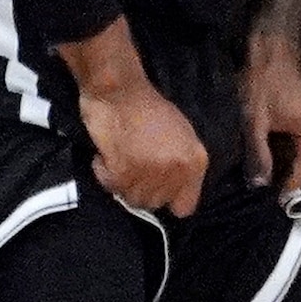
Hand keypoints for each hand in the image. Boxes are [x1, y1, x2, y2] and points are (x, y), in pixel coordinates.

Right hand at [77, 68, 209, 217]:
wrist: (122, 94)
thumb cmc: (152, 110)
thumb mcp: (182, 137)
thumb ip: (182, 167)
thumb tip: (174, 194)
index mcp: (195, 162)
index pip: (185, 207)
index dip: (169, 199)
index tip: (158, 187)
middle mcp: (176, 171)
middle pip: (154, 204)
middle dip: (143, 189)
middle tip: (135, 166)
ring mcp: (150, 174)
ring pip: (131, 199)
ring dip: (123, 183)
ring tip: (122, 158)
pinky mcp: (122, 173)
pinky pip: (110, 187)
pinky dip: (104, 173)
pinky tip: (108, 155)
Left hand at [244, 41, 300, 193]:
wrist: (274, 55)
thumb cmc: (264, 84)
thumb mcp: (255, 121)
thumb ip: (258, 155)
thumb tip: (259, 187)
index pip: (298, 177)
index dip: (274, 189)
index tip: (253, 200)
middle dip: (277, 173)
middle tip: (250, 174)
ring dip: (281, 162)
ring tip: (257, 160)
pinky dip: (286, 152)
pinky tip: (268, 148)